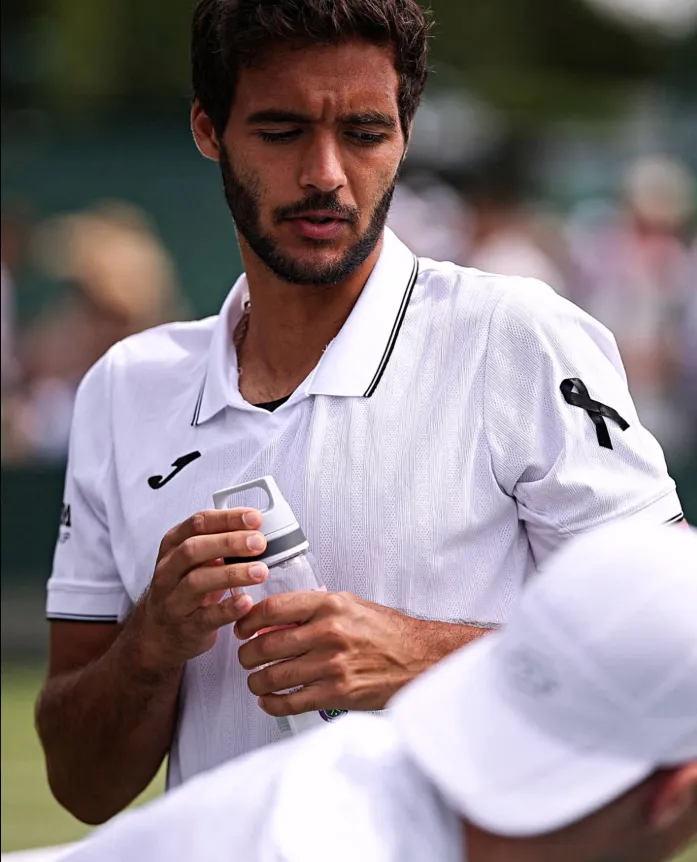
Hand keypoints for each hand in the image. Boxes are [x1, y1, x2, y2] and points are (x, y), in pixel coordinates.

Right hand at [132, 508, 269, 672]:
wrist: (160, 631)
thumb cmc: (184, 587)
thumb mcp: (194, 559)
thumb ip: (219, 541)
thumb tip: (257, 528)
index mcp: (173, 545)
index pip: (198, 523)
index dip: (227, 518)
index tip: (254, 518)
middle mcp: (169, 570)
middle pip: (194, 549)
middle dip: (229, 543)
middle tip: (259, 543)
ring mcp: (174, 599)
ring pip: (198, 581)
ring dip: (232, 573)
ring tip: (260, 571)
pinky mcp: (186, 626)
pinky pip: (206, 616)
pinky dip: (228, 609)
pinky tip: (246, 602)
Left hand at [235, 591, 439, 715]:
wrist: (420, 658)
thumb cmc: (388, 631)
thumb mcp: (351, 605)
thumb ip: (314, 610)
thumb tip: (276, 620)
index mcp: (329, 605)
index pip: (273, 609)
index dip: (248, 620)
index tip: (242, 629)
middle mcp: (328, 632)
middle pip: (265, 645)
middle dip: (247, 655)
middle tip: (246, 658)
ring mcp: (331, 664)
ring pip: (273, 676)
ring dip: (256, 681)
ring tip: (256, 681)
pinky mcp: (336, 693)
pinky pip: (290, 702)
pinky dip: (272, 704)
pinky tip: (269, 700)